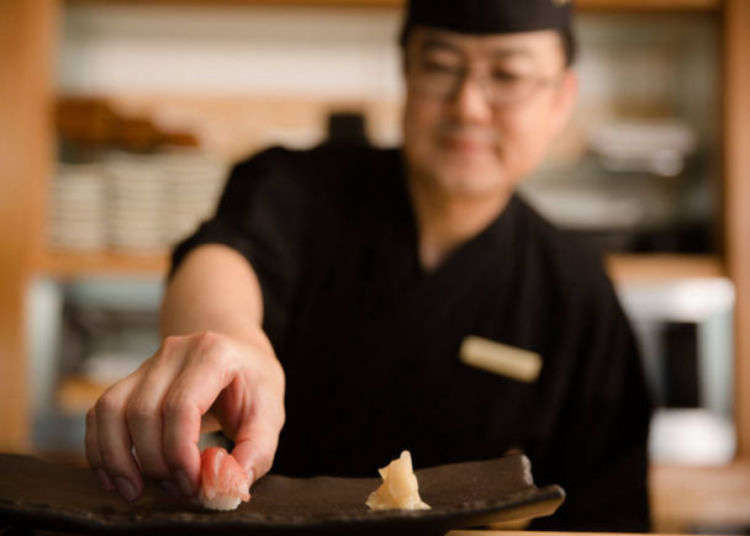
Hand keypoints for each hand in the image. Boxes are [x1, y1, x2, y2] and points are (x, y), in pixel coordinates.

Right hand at [85, 330, 284, 501]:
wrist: (238, 352)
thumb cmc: (253, 383)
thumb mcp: (270, 414)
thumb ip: (256, 452)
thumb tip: (228, 488)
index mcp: (214, 354)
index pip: (181, 405)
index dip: (180, 452)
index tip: (192, 484)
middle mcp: (175, 352)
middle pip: (142, 411)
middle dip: (154, 462)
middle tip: (178, 490)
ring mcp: (148, 363)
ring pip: (111, 410)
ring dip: (117, 459)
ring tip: (136, 491)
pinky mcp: (130, 380)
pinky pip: (100, 413)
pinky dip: (100, 448)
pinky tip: (116, 477)